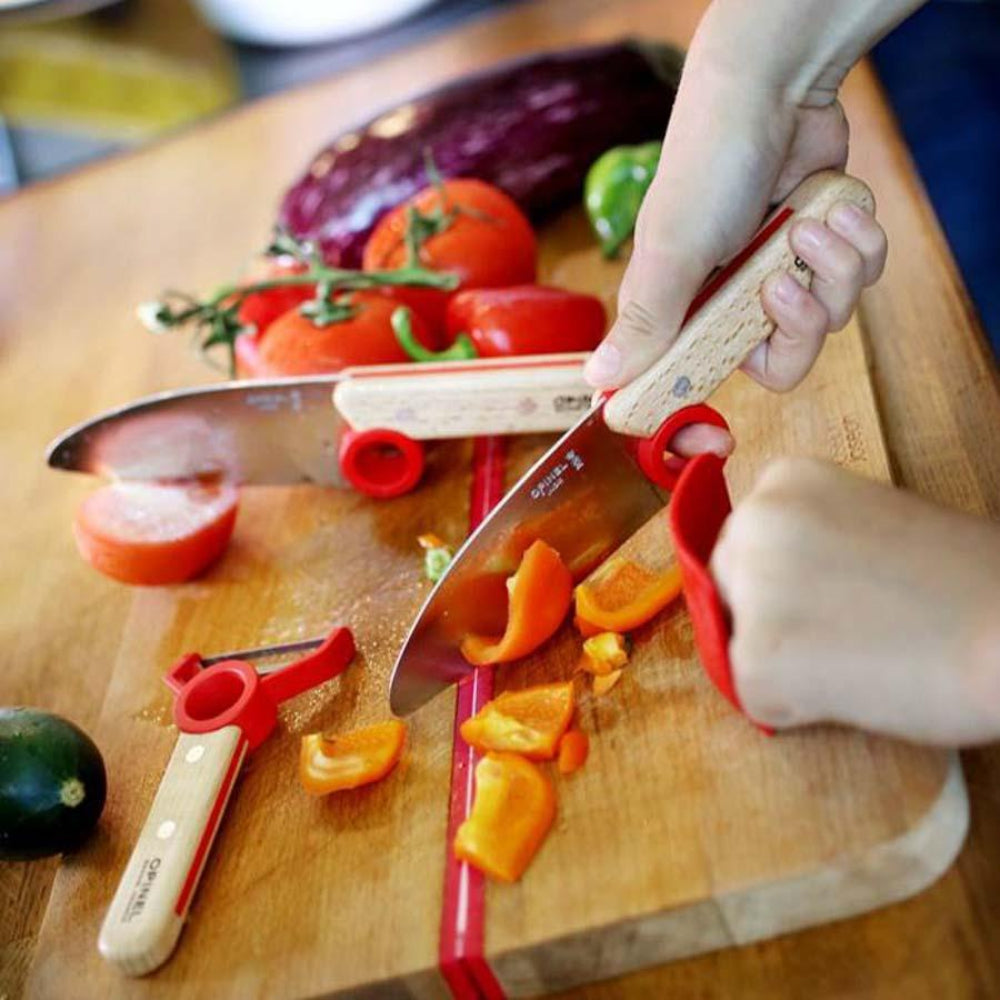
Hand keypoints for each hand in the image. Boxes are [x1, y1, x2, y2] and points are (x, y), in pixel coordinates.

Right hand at [584, 0, 917, 455]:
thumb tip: (598, 381)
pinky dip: (857, 242)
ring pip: (832, 318)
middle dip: (799, 323)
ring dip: (833, 268)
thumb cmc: (706, 168)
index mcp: (685, 311)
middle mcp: (734, 300)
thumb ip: (646, 322)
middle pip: (784, 361)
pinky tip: (834, 208)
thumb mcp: (671, 253)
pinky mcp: (823, 247)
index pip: (690, 386)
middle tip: (785, 283)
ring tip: (811, 223)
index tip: (715, 439)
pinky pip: (860, 276)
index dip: (700, 421)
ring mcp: (784, 273)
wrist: (770, 91)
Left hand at [710, 458, 999, 744]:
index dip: (789, 580)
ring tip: (860, 658)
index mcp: (784, 480)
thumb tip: (767, 582)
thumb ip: (811, 538)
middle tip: (849, 631)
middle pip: (727, 588)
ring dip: (784, 664)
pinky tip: (855, 688)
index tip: (841, 591)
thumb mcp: (871, 521)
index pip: (745, 543)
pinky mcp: (756, 660)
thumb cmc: (965, 582)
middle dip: (770, 618)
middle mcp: (752, 522)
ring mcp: (749, 589)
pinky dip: (796, 707)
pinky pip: (756, 696)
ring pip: (737, 643)